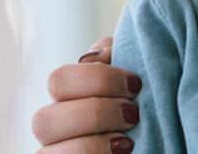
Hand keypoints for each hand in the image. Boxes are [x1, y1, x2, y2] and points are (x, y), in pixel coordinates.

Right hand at [33, 37, 141, 153]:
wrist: (153, 134)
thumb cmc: (139, 99)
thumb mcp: (128, 73)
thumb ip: (113, 54)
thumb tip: (93, 57)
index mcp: (64, 96)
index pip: (58, 81)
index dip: (98, 79)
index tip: (135, 84)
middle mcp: (53, 126)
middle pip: (44, 119)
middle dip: (95, 114)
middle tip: (132, 115)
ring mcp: (56, 152)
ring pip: (47, 153)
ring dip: (92, 145)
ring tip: (128, 142)